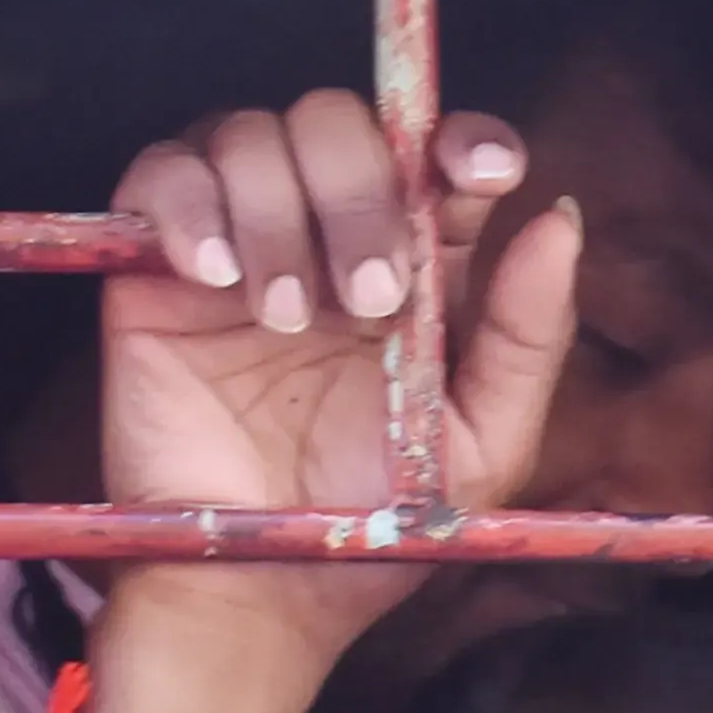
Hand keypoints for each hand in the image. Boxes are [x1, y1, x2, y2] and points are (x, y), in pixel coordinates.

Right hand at [69, 95, 582, 712]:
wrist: (261, 588)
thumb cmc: (375, 520)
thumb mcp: (485, 439)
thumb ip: (528, 333)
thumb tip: (558, 218)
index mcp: (419, 264)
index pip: (438, 155)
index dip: (461, 138)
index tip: (479, 170)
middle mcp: (330, 235)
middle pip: (340, 124)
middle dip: (362, 192)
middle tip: (368, 298)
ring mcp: (242, 243)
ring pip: (250, 135)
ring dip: (280, 210)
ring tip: (285, 317)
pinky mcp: (153, 269)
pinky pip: (158, 174)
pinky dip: (187, 202)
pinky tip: (214, 275)